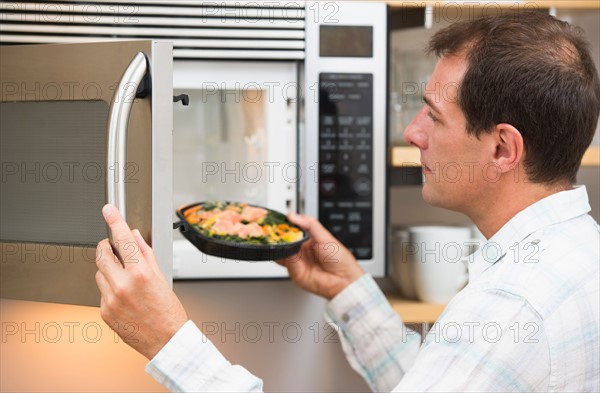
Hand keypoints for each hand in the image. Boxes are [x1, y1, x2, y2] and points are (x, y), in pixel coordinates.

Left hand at [95, 204, 187, 359]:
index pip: (123, 240)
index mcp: (140, 274)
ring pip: (99, 272)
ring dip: (109, 269)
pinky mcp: (104, 311)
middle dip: (107, 247)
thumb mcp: (162, 278)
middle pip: (102, 254)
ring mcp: (110, 299)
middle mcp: (122, 286)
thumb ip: (145, 254)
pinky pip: (101, 291)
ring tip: (127, 280)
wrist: (166, 341)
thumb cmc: (169, 312)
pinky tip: (126, 297)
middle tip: (114, 247)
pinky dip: (110, 288)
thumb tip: (135, 237)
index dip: (115, 221)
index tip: (109, 210)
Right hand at [275, 213, 363, 299]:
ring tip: (281, 239)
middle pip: (285, 241)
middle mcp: (301, 251)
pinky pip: (285, 262)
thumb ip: (309, 224)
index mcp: (309, 240)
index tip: (279, 220)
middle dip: (279, 235)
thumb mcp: (324, 236)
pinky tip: (286, 250)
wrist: (343, 279)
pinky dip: (282, 256)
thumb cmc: (339, 259)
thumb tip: (293, 215)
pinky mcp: (294, 272)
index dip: (286, 226)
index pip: (293, 231)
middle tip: (276, 229)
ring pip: (282, 251)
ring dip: (280, 245)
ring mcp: (297, 262)